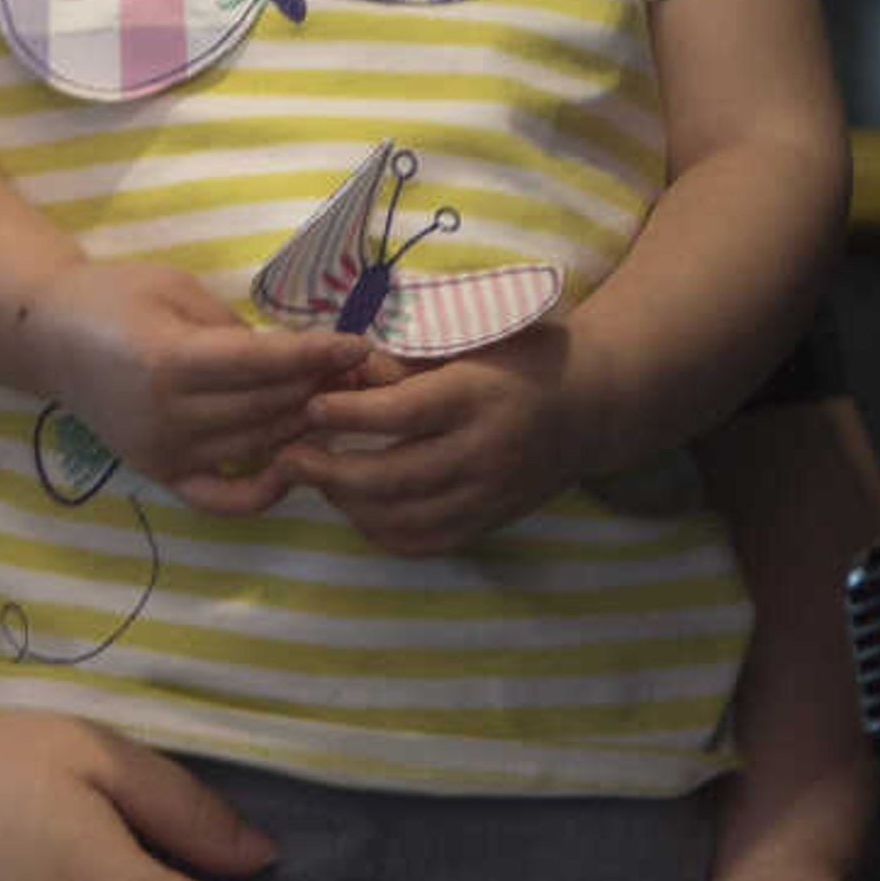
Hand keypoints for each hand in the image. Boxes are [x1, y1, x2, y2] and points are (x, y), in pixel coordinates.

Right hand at [30, 262, 367, 512]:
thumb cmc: (114, 296)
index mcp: (169, 360)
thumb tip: (293, 357)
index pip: (262, 364)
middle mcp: (169, 415)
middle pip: (267, 406)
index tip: (359, 345)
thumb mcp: (176, 289)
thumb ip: (233, 326)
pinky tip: (292, 468)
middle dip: (319, 386)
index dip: (316, 356)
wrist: (48, 336)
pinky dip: (262, 493)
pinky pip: (221, 499)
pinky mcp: (160, 473)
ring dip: (302, 425)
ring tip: (337, 402)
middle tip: (360, 369)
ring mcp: (164, 451)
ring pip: (257, 446)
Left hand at [279, 323, 582, 553]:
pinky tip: (356, 510)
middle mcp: (486, 450)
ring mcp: (491, 494)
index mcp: (479, 394)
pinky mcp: (492, 520)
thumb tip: (341, 373)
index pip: (402, 413)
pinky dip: (383, 532)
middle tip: (288, 459)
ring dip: (349, 505)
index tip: (309, 407)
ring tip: (316, 481)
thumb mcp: (470, 339)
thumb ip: (407, 361)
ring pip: (405, 518)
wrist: (591, 404)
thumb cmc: (521, 357)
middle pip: (395, 477)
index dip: (349, 415)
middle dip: (331, 472)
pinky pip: (427, 541)